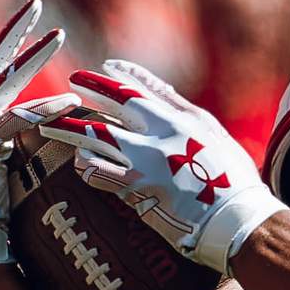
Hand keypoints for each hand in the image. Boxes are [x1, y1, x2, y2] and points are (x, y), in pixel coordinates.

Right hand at [0, 0, 70, 265]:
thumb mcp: (2, 156)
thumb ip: (15, 132)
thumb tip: (48, 118)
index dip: (8, 38)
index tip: (30, 18)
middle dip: (14, 29)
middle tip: (37, 4)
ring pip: (3, 80)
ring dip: (33, 56)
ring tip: (58, 35)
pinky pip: (18, 119)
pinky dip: (45, 110)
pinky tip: (69, 102)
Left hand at [42, 60, 282, 273]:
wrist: (240, 219)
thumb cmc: (234, 179)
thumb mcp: (214, 133)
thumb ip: (182, 111)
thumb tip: (156, 91)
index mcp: (181, 118)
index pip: (140, 88)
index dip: (115, 76)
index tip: (98, 69)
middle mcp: (161, 133)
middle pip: (113, 105)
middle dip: (86, 92)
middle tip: (67, 88)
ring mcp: (147, 161)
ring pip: (96, 136)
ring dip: (70, 129)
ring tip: (50, 127)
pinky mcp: (138, 189)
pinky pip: (100, 173)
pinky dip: (86, 166)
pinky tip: (79, 164)